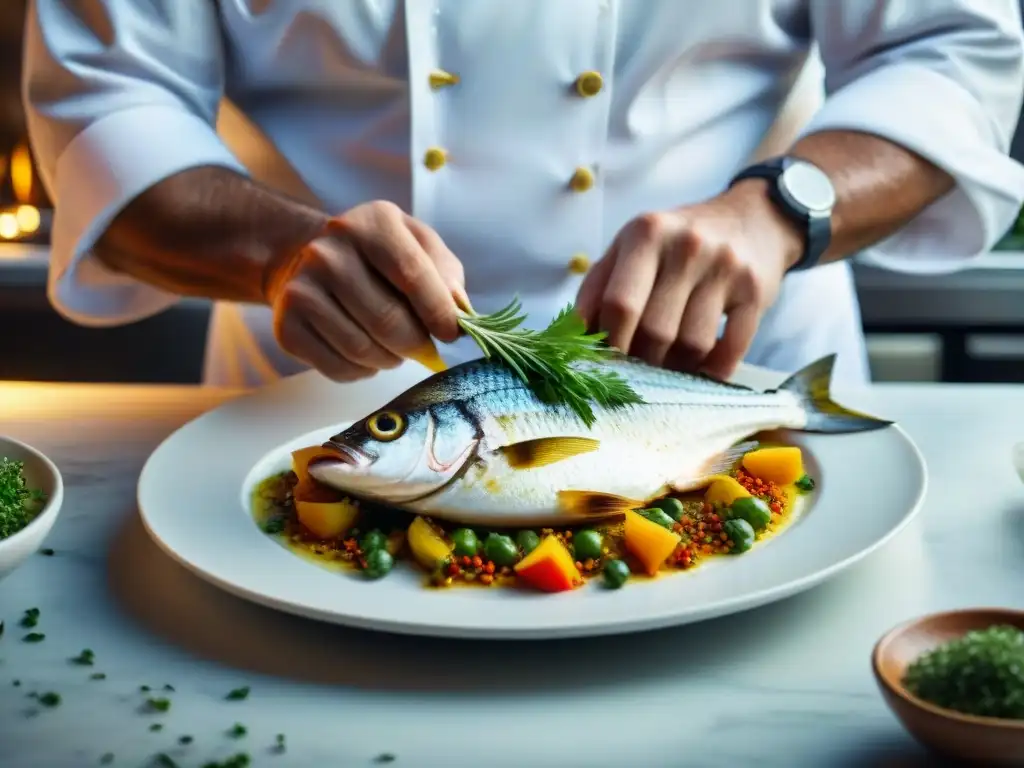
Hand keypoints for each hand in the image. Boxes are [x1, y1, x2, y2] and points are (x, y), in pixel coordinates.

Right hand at [263, 201, 465, 380]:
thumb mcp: (418, 246)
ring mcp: (301, 289)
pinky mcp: (287, 326)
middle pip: (387, 320)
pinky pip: (338, 368)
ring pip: (362, 349)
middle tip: (424, 347)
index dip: (439, 312)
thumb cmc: (377, 257)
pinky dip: (363, 371)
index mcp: (371, 224)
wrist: (307, 260)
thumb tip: (458, 311)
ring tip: (394, 348)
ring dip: (390, 360)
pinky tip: (366, 354)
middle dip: (416, 344)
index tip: (452, 334)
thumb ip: (446, 274)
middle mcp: (328, 252)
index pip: (412, 275)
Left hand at [575, 181, 802, 379]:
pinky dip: (714, 371)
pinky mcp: (756, 291)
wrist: (754, 218)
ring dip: (676, 369)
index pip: (619, 304)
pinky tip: (702, 371)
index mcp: (645, 233)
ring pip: (691, 346)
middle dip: (641, 361)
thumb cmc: (676, 243)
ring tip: (668, 367)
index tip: (603, 364)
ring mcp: (725, 267)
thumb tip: (570, 341)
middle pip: (654, 331)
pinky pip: (732, 349)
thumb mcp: (632, 248)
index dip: (608, 344)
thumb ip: (598, 288)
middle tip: (637, 370)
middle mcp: (687, 246)